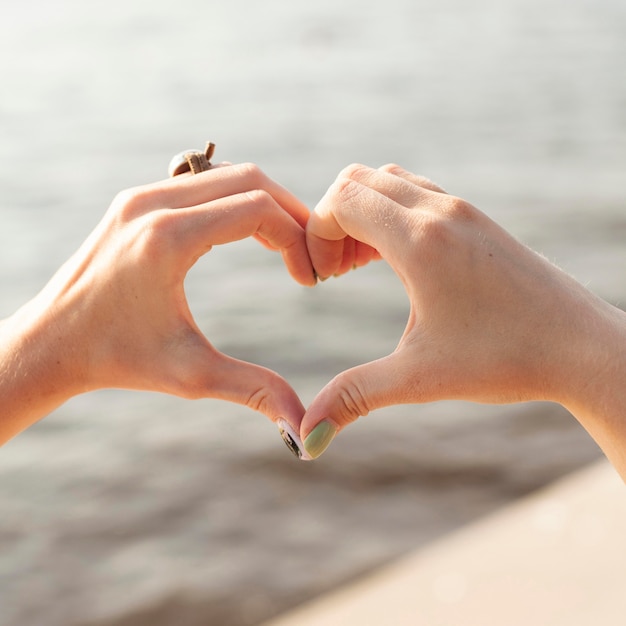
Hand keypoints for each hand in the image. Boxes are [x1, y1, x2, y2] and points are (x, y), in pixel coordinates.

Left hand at [0, 163, 314, 442]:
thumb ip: (254, 391)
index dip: (297, 238)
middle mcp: (151, 204)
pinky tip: (246, 234)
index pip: (258, 209)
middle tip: (309, 253)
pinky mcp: (134, 202)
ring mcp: (140, 196)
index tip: (308, 278)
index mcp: (167, 238)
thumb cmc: (115, 360)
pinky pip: (201, 183)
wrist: (49, 344)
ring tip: (284, 245)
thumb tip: (303, 429)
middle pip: (248, 179)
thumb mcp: (192, 375)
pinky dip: (234, 200)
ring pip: (226, 176)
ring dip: (263, 204)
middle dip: (290, 213)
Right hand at [300, 164, 625, 468]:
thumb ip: (354, 398)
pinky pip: (418, 194)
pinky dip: (391, 214)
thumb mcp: (419, 378)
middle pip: (358, 179)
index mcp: (421, 240)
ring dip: (362, 214)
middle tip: (335, 272)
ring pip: (390, 181)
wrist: (583, 347)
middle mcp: (441, 212)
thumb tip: (308, 440)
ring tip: (359, 266)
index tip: (320, 280)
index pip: (342, 199)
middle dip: (331, 220)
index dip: (315, 234)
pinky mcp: (478, 221)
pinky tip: (396, 263)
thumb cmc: (506, 359)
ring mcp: (463, 211)